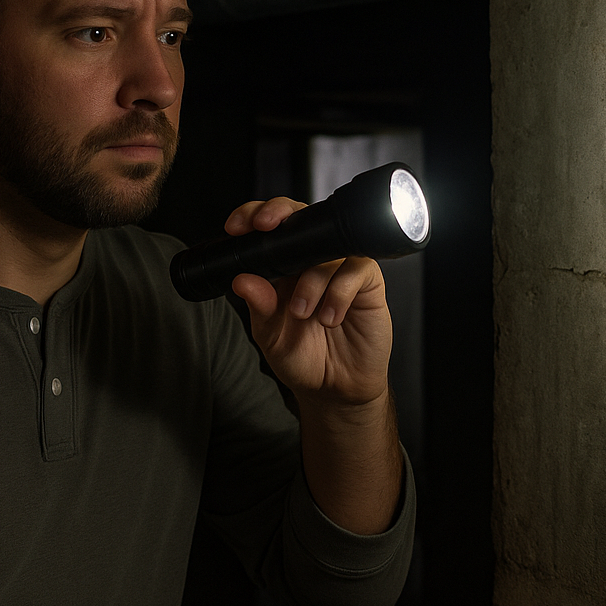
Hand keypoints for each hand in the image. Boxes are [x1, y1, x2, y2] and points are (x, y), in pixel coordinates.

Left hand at [223, 197, 392, 407]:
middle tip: (267, 229)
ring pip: (327, 249)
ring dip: (310, 279)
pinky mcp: (368, 283)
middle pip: (301, 219)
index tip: (238, 226)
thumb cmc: (305, 359)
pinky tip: (331, 317)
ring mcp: (341, 270)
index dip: (253, 216)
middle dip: (281, 216)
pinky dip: (339, 292)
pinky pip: (356, 269)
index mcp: (284, 269)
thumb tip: (242, 280)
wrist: (338, 389)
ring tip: (303, 313)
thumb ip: (259, 307)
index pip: (270, 229)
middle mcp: (313, 263)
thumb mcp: (271, 336)